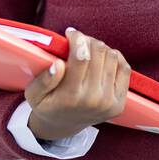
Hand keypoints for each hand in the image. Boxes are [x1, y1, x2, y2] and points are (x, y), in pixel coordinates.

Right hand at [23, 27, 130, 141]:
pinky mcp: (120, 102)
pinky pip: (124, 68)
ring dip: (100, 48)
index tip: (70, 33)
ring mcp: (109, 102)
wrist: (64, 126)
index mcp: (71, 97)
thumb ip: (43, 80)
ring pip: (112, 56)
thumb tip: (58, 64)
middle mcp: (93, 100)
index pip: (81, 57)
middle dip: (87, 40)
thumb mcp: (34, 95)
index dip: (77, 38)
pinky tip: (101, 58)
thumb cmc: (47, 105)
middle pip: (98, 53)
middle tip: (79, 40)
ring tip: (88, 50)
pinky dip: (114, 57)